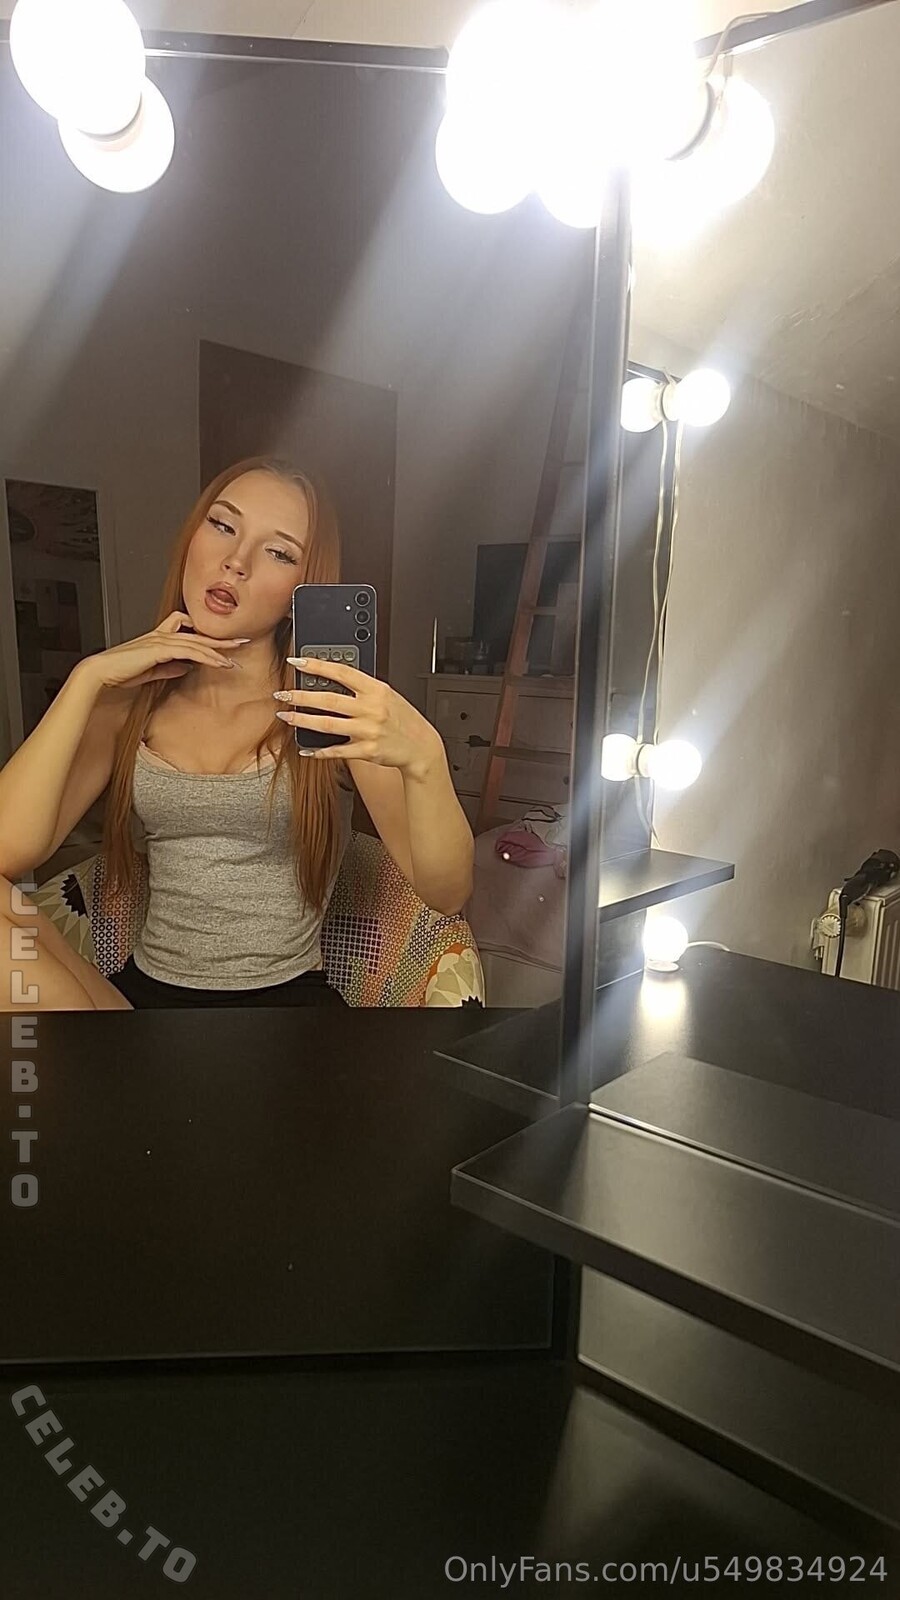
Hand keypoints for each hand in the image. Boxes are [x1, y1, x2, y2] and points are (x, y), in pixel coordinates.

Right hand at [76, 612, 250, 691]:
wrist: (101, 674)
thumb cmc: (120, 673)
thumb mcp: (151, 671)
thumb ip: (169, 668)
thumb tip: (185, 668)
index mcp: (158, 638)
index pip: (189, 633)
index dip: (207, 638)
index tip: (224, 645)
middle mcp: (161, 635)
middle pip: (197, 634)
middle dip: (220, 639)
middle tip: (241, 641)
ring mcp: (159, 640)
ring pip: (196, 642)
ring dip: (217, 650)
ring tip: (234, 658)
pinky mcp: (158, 648)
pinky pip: (188, 651)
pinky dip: (205, 656)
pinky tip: (217, 663)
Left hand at [276, 656, 445, 777]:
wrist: (421, 746)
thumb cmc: (402, 719)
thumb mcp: (387, 695)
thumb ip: (362, 688)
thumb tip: (332, 680)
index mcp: (376, 690)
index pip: (341, 673)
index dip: (317, 666)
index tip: (297, 663)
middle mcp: (371, 709)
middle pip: (328, 700)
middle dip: (300, 697)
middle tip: (282, 694)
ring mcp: (368, 731)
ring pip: (327, 725)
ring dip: (302, 721)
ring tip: (286, 716)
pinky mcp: (366, 751)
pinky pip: (337, 751)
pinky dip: (319, 751)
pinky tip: (306, 750)